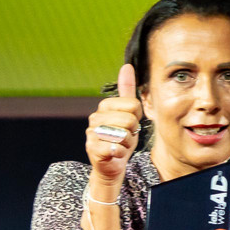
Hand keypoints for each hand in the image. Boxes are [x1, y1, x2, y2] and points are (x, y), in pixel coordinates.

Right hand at [85, 64, 142, 184]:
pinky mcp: (92, 148)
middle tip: (125, 136)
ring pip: (123, 134)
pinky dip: (120, 153)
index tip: (130, 123)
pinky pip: (116, 148)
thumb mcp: (128, 113)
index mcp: (105, 106)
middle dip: (132, 131)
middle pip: (129, 120)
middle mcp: (95, 117)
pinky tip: (114, 153)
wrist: (112, 163)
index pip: (133, 105)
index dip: (137, 117)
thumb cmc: (121, 137)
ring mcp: (92, 133)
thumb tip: (127, 66)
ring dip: (127, 143)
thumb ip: (127, 91)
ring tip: (120, 144)